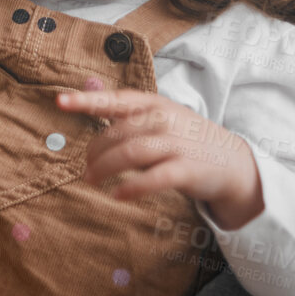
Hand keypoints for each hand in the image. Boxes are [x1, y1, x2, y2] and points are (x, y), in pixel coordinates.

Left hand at [58, 89, 263, 229]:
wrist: (235, 162)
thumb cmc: (186, 139)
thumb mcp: (160, 117)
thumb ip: (128, 114)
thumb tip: (90, 101)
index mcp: (154, 104)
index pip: (116, 100)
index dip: (86, 100)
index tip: (59, 101)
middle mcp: (165, 120)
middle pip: (116, 134)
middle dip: (94, 151)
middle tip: (85, 167)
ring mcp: (178, 144)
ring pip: (130, 153)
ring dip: (105, 168)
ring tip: (91, 179)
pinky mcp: (188, 170)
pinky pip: (154, 178)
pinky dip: (132, 187)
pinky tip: (117, 195)